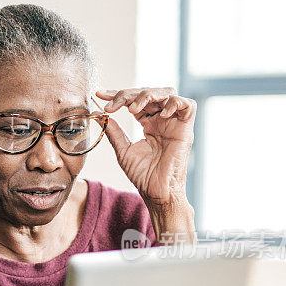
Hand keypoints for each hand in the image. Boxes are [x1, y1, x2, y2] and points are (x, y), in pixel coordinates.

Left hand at [96, 88, 195, 207]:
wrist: (157, 192)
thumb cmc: (143, 175)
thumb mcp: (123, 149)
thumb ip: (113, 131)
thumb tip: (98, 114)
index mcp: (148, 123)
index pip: (134, 100)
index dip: (118, 94)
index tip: (100, 94)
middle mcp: (162, 120)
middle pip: (148, 93)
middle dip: (128, 94)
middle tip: (112, 104)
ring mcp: (174, 123)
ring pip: (167, 93)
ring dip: (148, 95)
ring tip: (132, 109)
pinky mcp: (186, 128)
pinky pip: (188, 105)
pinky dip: (174, 104)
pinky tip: (160, 115)